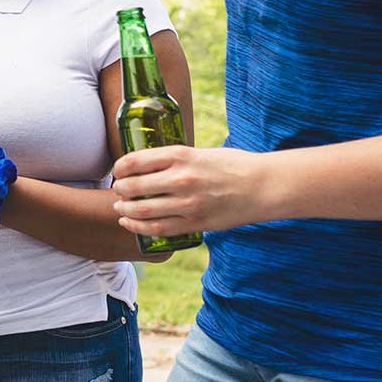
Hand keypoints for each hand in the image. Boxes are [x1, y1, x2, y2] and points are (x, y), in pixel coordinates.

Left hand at [111, 145, 278, 237]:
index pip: (135, 161)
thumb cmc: (233, 165)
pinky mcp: (194, 223)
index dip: (120, 167)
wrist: (263, 186)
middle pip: (134, 187)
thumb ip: (176, 160)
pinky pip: (158, 229)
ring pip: (141, 211)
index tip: (118, 170)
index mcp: (181, 155)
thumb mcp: (201, 152)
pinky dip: (138, 227)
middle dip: (120, 191)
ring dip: (124, 211)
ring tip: (120, 209)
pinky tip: (130, 224)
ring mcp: (187, 203)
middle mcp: (181, 178)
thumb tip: (149, 166)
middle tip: (118, 191)